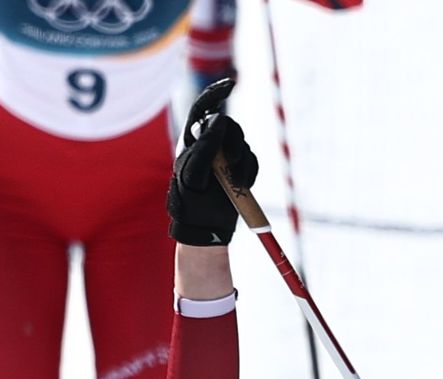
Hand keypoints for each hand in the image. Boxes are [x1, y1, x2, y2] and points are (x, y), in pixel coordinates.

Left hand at [167, 86, 256, 246]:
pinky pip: (252, 161)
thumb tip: (219, 122)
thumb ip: (204, 148)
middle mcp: (209, 146)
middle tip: (231, 161)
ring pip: (243, 144)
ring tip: (234, 181)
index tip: (231, 85)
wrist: (205, 229)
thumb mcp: (191, 176)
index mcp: (192, 143)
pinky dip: (249, 172)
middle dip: (234, 142)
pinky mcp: (238, 170)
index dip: (215, 94)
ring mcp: (224, 158)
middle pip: (229, 127)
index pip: (203, 110)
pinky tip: (241, 186)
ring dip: (242, 161)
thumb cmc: (190, 204)